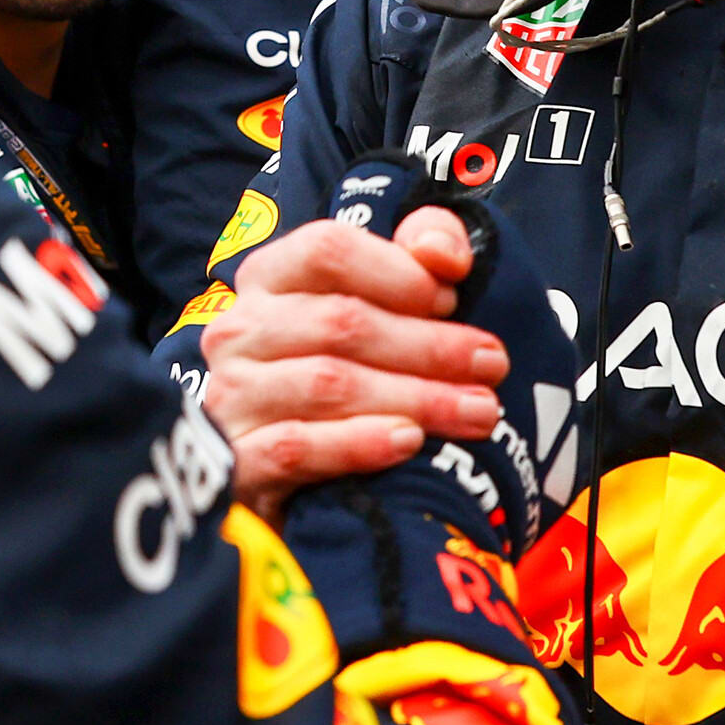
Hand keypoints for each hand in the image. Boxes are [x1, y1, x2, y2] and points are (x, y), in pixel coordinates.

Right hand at [200, 206, 506, 515]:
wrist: (292, 474)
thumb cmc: (344, 370)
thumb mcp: (379, 301)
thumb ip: (417, 253)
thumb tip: (444, 254)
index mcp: (269, 277)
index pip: (326, 249)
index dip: (396, 270)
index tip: (451, 297)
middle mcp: (241, 330)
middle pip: (339, 321)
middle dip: (428, 344)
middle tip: (491, 364)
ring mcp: (232, 396)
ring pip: (328, 384)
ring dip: (415, 397)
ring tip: (476, 411)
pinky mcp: (237, 461)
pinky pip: (297, 446)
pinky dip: (358, 443)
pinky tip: (410, 441)